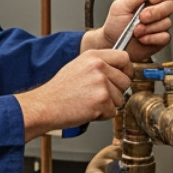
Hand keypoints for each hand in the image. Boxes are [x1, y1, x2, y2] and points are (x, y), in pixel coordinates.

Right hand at [16, 49, 132, 140]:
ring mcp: (101, 83)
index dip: (126, 70)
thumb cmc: (59, 90)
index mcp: (93, 56)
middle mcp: (99, 67)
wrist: (45, 106)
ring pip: (120, 99)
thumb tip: (119, 71)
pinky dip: (102, 115)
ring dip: (108, 105)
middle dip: (116, 92)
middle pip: (125, 81)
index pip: (124, 58)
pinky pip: (113, 112)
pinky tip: (87, 110)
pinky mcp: (101, 101)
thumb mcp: (78, 67)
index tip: (122, 76)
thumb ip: (99, 66)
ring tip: (88, 102)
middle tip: (97, 95)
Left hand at [82, 0, 172, 60]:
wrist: (112, 43)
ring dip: (149, 27)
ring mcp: (159, 25)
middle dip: (155, 11)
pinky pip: (165, 37)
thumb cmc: (115, 25)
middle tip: (142, 17)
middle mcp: (156, 11)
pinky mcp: (160, 39)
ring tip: (136, 30)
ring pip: (166, 22)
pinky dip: (152, 38)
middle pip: (170, 5)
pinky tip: (143, 38)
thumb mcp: (120, 7)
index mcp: (148, 0)